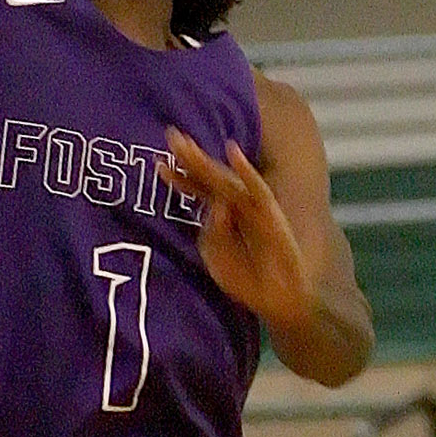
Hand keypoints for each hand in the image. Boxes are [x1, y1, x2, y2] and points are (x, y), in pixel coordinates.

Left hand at [160, 129, 313, 332]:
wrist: (277, 301)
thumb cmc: (244, 279)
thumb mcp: (216, 258)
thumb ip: (211, 234)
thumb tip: (215, 206)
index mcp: (220, 214)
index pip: (197, 189)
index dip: (178, 176)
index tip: (158, 162)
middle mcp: (235, 205)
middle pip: (208, 177)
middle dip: (190, 158)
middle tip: (171, 135)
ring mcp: (252, 208)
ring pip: (227, 179)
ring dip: (208, 161)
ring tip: (189, 145)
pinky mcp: (271, 215)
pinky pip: (258, 189)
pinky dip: (246, 170)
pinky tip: (233, 151)